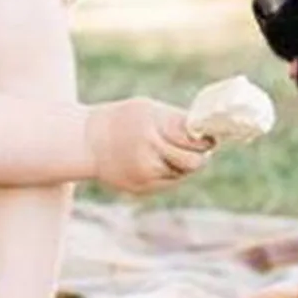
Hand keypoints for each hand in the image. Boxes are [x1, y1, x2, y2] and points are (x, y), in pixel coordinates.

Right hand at [84, 98, 214, 194]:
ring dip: (185, 164)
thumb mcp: (148, 110)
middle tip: (203, 147)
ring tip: (175, 152)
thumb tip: (205, 132)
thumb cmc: (123, 120)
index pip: (194, 138)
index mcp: (153, 126)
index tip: (209, 135)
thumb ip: (175, 121)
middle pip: (193, 161)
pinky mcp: (141, 188)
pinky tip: (161, 162)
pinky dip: (171, 173)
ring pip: (183, 174)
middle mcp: (149, 152)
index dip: (206, 138)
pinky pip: (169, 183)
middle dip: (201, 155)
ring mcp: (145, 173)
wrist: (87, 142)